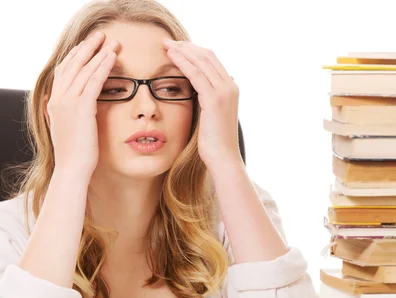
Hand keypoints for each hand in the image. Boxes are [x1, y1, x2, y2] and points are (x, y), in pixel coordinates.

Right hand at [43, 31, 119, 176]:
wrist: (72, 169)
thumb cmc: (73, 154)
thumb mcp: (64, 129)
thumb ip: (63, 113)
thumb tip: (61, 104)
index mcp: (52, 102)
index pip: (63, 71)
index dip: (75, 56)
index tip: (86, 46)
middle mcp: (57, 98)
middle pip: (72, 64)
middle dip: (87, 47)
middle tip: (100, 35)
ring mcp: (68, 102)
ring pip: (84, 69)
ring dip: (99, 53)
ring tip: (112, 42)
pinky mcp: (81, 108)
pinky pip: (94, 81)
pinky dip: (104, 66)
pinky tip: (113, 57)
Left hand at [162, 38, 241, 167]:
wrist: (222, 158)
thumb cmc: (213, 143)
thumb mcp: (211, 117)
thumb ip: (207, 102)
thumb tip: (199, 94)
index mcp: (230, 88)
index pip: (212, 61)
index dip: (193, 51)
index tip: (176, 47)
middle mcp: (230, 86)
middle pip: (207, 56)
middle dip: (186, 47)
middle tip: (167, 42)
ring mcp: (224, 91)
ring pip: (201, 61)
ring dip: (182, 51)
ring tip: (165, 46)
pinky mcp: (214, 99)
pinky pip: (196, 74)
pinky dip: (183, 63)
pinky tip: (171, 57)